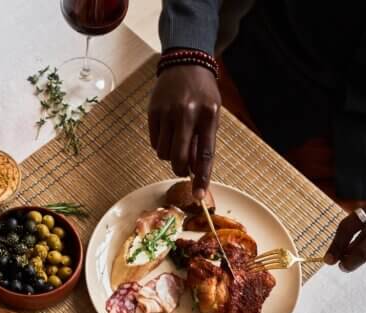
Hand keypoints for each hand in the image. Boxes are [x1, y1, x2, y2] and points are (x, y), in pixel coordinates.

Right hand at [148, 63, 220, 199]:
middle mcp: (187, 114)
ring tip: (176, 141)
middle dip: (180, 170)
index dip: (202, 177)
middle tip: (181, 170)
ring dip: (170, 156)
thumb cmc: (202, 93)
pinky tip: (167, 132)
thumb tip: (192, 170)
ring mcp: (168, 112)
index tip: (198, 195)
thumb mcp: (211, 113)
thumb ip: (203, 140)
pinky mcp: (154, 112)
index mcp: (208, 115)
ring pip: (164, 153)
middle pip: (180, 157)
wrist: (185, 64)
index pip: (205, 154)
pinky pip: (154, 143)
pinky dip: (160, 145)